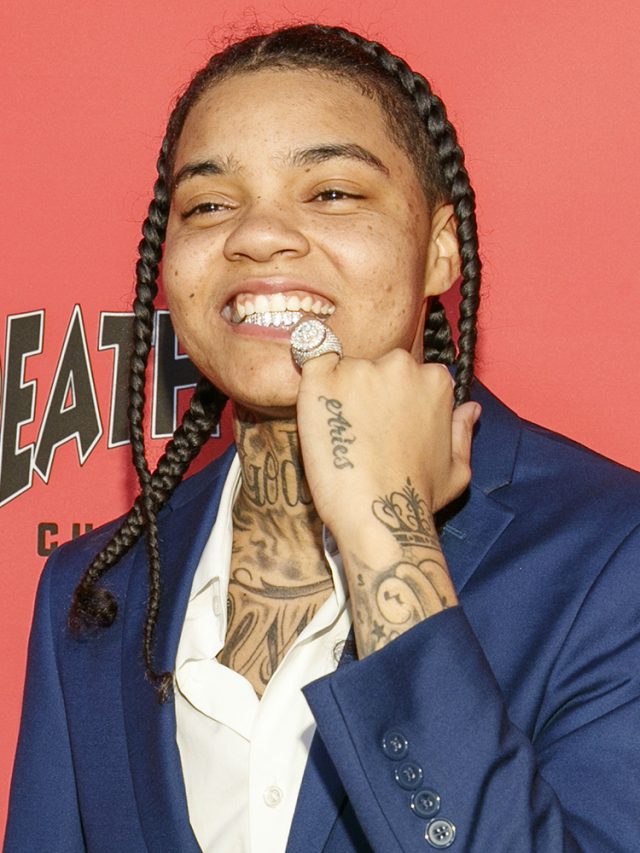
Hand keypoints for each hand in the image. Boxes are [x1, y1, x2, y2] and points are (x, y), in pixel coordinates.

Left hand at [296, 348, 479, 540]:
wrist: (377, 512)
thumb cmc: (417, 496)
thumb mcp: (457, 468)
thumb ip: (463, 431)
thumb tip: (471, 409)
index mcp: (435, 380)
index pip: (410, 373)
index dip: (394, 398)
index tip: (384, 424)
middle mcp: (400, 365)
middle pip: (378, 365)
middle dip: (369, 390)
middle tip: (361, 431)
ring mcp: (360, 369)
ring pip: (345, 369)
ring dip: (340, 392)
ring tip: (340, 433)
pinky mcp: (323, 378)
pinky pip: (311, 364)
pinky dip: (313, 384)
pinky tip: (318, 415)